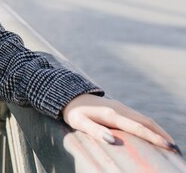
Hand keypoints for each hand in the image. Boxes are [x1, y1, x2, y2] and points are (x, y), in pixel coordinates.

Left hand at [62, 94, 180, 154]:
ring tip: (169, 144)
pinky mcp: (120, 108)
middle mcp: (120, 109)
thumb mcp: (79, 123)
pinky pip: (139, 118)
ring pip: (145, 119)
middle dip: (162, 135)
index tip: (169, 147)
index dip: (154, 138)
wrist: (69, 96)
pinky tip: (154, 134)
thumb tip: (112, 141)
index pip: (138, 128)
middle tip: (176, 150)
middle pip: (147, 122)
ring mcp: (121, 107)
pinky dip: (151, 126)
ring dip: (159, 130)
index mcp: (111, 114)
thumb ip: (95, 131)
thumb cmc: (73, 113)